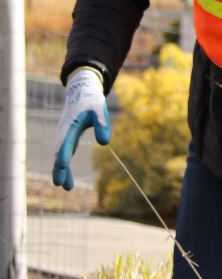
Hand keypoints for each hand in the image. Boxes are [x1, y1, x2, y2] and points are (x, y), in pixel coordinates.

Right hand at [52, 67, 110, 190]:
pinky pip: (65, 155)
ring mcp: (64, 136)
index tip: (63, 165)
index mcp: (71, 124)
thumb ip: (102, 125)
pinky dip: (65, 167)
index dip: (64, 153)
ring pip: (60, 156)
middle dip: (59, 167)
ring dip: (62, 171)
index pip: (66, 141)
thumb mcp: (99, 111)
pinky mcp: (68, 138)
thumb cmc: (92, 102)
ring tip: (65, 187)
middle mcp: (64, 132)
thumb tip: (104, 143)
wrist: (81, 92)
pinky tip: (68, 180)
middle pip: (60, 152)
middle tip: (59, 183)